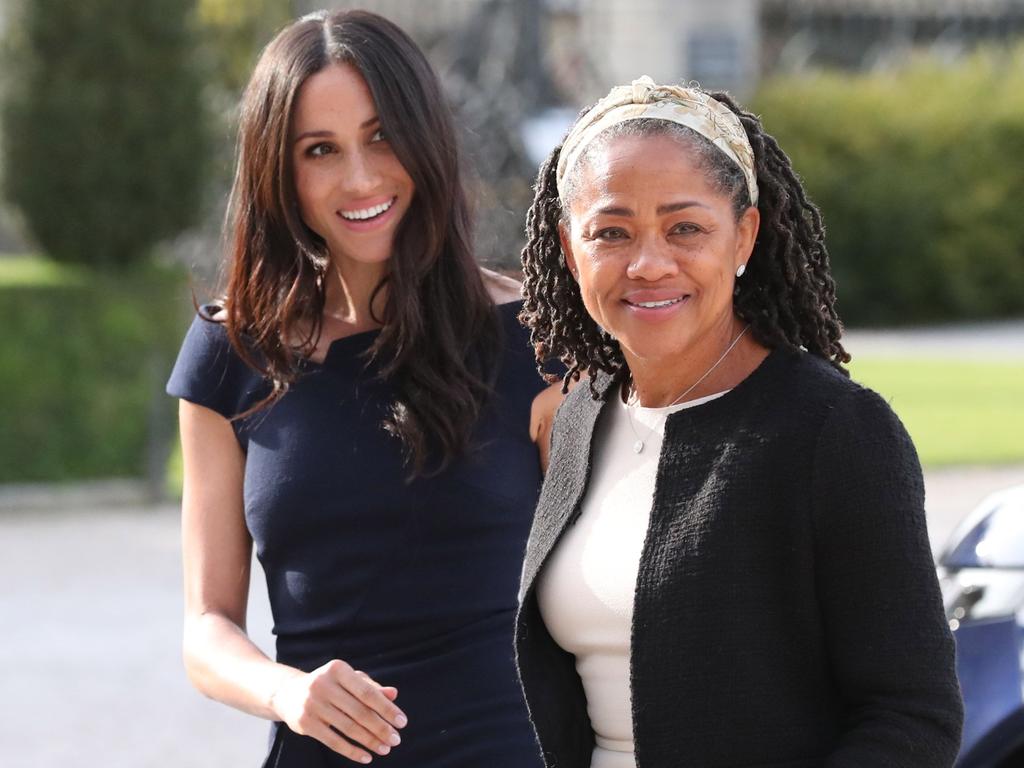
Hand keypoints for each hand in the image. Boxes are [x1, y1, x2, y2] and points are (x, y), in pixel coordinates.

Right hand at [271, 659, 406, 762]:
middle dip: (380, 728)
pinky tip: (366, 757)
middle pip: (359, 711)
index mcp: (338, 669)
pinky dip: (351, 751)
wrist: (288, 693)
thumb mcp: (348, 680)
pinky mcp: (304, 723)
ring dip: (369, 741)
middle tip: (396, 740)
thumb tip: (394, 694)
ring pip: (348, 727)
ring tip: (385, 749)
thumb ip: (371, 687)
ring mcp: (312, 704)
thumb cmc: (328, 685)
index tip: (402, 722)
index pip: (367, 692)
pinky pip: (333, 741)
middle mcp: (323, 684)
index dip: (386, 708)